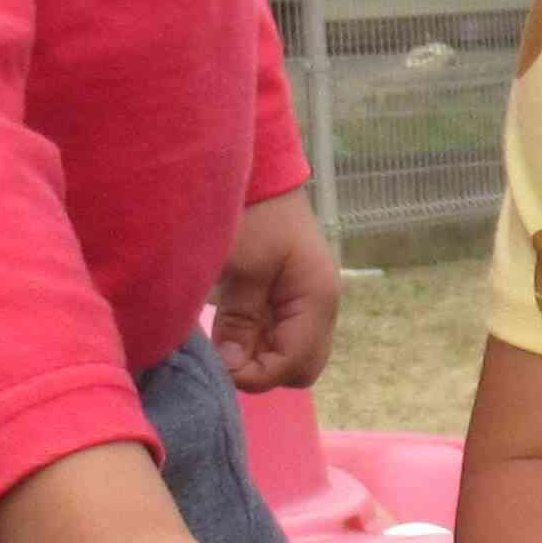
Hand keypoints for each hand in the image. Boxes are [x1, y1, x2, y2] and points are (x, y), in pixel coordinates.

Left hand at [209, 189, 339, 393]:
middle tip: (226, 355)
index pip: (293, 364)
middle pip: (301, 368)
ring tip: (225, 339)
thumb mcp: (242, 265)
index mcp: (317, 299)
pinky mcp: (292, 296)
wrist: (260, 167)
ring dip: (260, 356)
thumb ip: (241, 320)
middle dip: (264, 371)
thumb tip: (234, 368)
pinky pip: (281, 335)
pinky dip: (258, 340)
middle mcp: (322, 306)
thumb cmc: (254, 210)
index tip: (219, 366)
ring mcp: (309, 302)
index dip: (255, 375)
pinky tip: (231, 326)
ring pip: (292, 355)